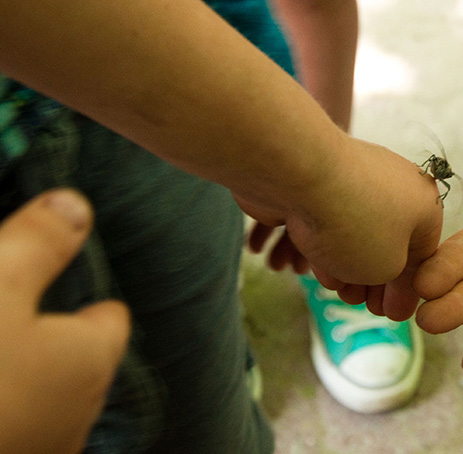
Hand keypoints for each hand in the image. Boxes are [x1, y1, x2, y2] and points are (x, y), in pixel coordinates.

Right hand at [0, 189, 130, 453]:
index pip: (110, 318)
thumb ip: (37, 243)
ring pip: (47, 397)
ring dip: (25, 376)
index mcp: (91, 360)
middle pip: (80, 359)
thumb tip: (75, 204)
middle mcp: (80, 412)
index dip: (87, 296)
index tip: (58, 281)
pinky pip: (22, 424)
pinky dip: (11, 403)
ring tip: (5, 352)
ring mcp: (45, 445)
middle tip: (17, 311)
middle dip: (53, 336)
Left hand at [241, 138, 442, 320]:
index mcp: (426, 204)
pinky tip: (321, 269)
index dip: (408, 290)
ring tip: (342, 293)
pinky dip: (330, 245)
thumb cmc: (355, 222)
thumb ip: (395, 283)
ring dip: (352, 267)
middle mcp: (398, 186)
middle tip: (367, 307)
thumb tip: (394, 293)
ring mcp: (359, 179)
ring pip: (360, 234)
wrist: (298, 173)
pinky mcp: (323, 180)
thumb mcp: (388, 268)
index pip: (424, 255)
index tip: (392, 314)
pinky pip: (334, 219)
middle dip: (378, 281)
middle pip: (391, 244)